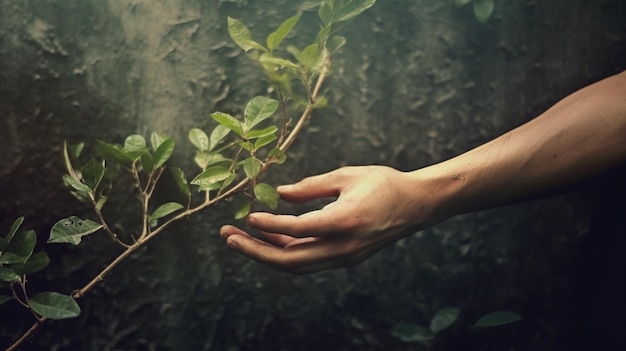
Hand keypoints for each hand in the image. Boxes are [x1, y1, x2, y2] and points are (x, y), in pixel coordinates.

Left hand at [220, 166, 445, 273]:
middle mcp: (344, 247)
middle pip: (291, 260)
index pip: (297, 230)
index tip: (248, 216)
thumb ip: (312, 186)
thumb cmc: (384, 183)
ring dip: (267, 254)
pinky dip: (287, 252)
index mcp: (345, 221)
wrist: (417, 205)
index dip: (269, 224)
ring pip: (298, 265)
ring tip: (241, 237)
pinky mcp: (346, 258)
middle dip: (255, 251)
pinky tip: (270, 237)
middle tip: (228, 236)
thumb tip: (281, 193)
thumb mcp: (347, 175)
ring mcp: (345, 257)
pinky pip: (309, 260)